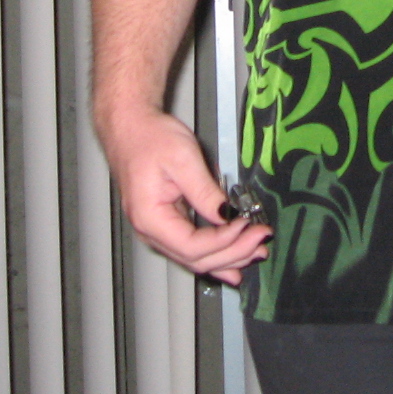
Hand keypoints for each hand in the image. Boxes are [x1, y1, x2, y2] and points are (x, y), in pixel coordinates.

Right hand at [100, 106, 271, 283]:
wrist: (130, 127)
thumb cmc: (150, 138)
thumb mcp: (182, 158)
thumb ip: (205, 191)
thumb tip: (227, 216)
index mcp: (150, 218)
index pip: (192, 246)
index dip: (224, 241)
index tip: (247, 226)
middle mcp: (150, 232)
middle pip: (196, 258)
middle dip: (233, 253)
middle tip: (261, 240)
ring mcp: (157, 231)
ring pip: (195, 259)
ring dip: (227, 259)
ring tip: (256, 253)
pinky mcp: (166, 225)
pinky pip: (191, 249)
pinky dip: (215, 256)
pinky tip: (232, 266)